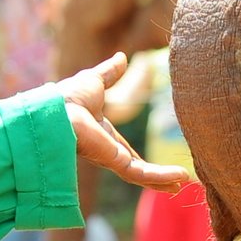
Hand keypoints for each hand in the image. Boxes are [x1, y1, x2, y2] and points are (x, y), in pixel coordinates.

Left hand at [58, 54, 188, 191]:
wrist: (55, 109)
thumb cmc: (67, 97)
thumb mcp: (95, 81)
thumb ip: (109, 73)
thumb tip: (121, 56)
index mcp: (101, 135)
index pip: (127, 153)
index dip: (143, 161)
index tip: (157, 166)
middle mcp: (106, 151)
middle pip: (137, 170)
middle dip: (157, 178)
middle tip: (177, 184)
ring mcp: (110, 159)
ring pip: (142, 175)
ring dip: (164, 179)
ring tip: (185, 183)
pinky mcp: (113, 162)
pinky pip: (140, 173)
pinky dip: (160, 177)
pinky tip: (180, 177)